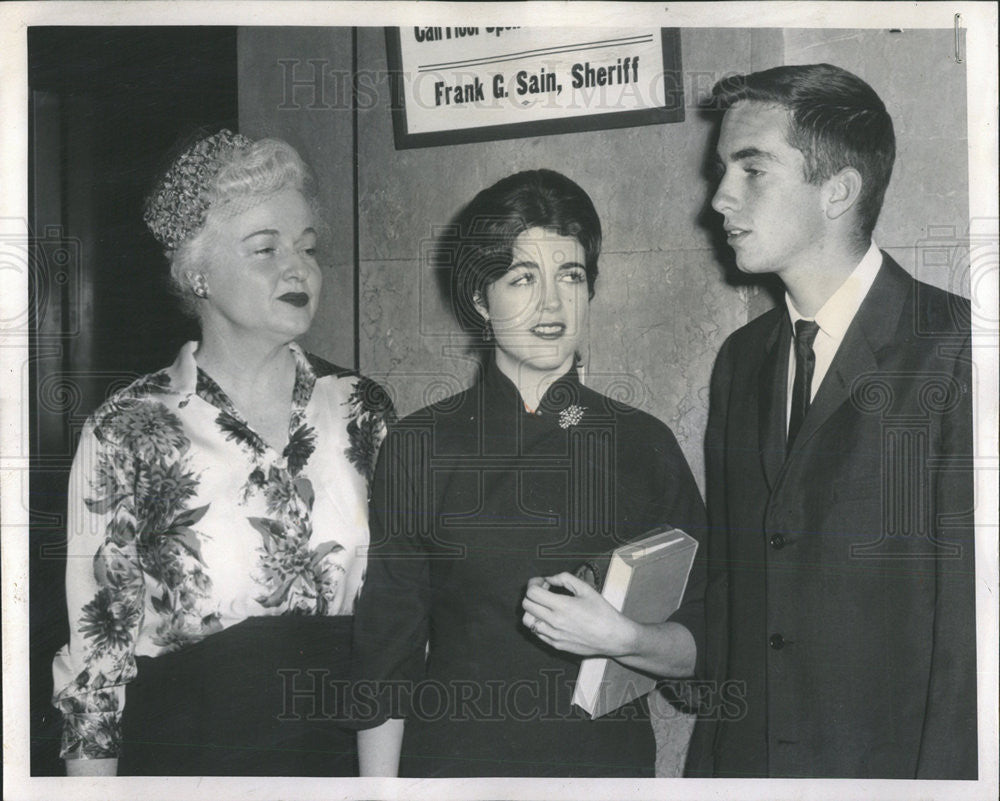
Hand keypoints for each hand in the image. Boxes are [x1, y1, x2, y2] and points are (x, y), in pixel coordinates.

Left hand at [521, 572, 637, 657]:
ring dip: (532, 610)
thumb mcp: (586, 589)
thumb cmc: (602, 612)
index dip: (534, 583)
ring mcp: (554, 636)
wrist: (613, 637)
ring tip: (545, 606)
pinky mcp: (556, 645)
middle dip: (532, 594)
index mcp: (562, 606)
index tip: (542, 582)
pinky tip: (551, 618)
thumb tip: (549, 578)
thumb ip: (565, 578)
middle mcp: (554, 622)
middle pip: (526, 606)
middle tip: (544, 591)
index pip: (532, 593)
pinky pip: (537, 633)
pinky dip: (539, 623)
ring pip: (527, 621)